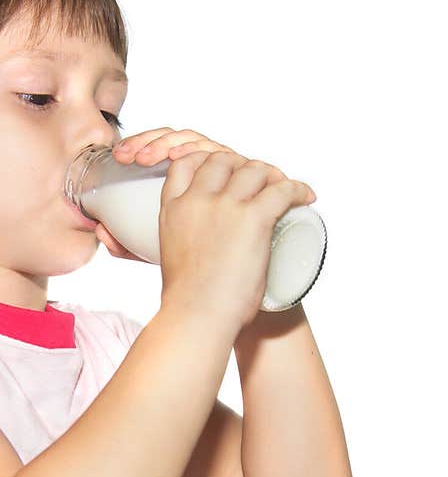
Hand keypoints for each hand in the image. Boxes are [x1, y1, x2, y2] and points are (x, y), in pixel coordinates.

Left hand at [96, 127, 238, 259]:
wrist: (234, 273)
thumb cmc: (195, 258)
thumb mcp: (153, 252)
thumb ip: (126, 245)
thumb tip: (100, 229)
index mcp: (180, 177)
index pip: (158, 150)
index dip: (137, 145)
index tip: (117, 157)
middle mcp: (200, 166)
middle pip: (174, 140)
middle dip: (148, 141)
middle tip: (127, 156)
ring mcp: (219, 166)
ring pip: (193, 141)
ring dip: (168, 143)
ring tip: (146, 158)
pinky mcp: (239, 170)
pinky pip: (218, 152)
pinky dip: (198, 150)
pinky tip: (180, 158)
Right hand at [156, 146, 315, 331]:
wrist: (198, 316)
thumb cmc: (188, 298)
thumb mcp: (171, 254)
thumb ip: (183, 236)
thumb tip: (201, 239)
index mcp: (174, 210)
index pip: (186, 163)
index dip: (207, 159)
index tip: (224, 172)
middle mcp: (197, 201)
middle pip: (223, 160)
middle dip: (243, 165)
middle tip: (260, 183)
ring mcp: (226, 207)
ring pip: (255, 169)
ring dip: (272, 176)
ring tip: (285, 190)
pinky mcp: (254, 218)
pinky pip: (282, 190)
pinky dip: (298, 190)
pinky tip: (305, 197)